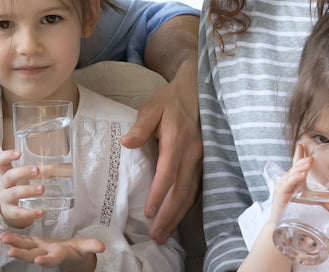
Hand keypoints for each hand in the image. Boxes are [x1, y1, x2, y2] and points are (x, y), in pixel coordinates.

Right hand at [0, 149, 45, 228]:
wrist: (14, 211)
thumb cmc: (21, 188)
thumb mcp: (30, 178)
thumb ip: (48, 170)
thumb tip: (71, 166)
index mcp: (7, 172)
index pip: (0, 161)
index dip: (7, 156)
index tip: (19, 153)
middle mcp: (4, 185)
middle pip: (9, 176)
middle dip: (23, 172)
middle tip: (37, 170)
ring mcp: (5, 199)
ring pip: (14, 193)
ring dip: (28, 190)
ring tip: (42, 189)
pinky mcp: (11, 213)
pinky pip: (19, 212)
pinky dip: (30, 212)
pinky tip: (40, 211)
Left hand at [0, 231, 104, 271]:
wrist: (70, 255)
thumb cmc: (78, 251)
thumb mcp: (86, 248)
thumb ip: (92, 247)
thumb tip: (102, 246)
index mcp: (59, 255)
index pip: (52, 259)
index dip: (46, 260)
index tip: (39, 261)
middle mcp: (46, 253)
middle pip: (33, 255)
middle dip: (22, 254)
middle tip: (10, 252)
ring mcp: (39, 249)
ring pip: (25, 247)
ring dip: (14, 243)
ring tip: (3, 238)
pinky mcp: (35, 243)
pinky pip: (23, 241)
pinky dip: (14, 238)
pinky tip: (3, 235)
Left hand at [120, 66, 200, 242]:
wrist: (195, 92)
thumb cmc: (169, 101)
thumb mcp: (151, 108)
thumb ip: (140, 127)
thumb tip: (126, 143)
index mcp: (177, 142)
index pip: (167, 174)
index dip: (159, 195)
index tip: (149, 213)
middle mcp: (191, 154)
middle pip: (181, 191)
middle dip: (169, 216)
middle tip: (157, 236)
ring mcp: (200, 159)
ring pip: (190, 193)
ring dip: (177, 215)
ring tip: (165, 234)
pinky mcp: (202, 162)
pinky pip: (195, 188)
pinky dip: (186, 205)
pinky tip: (177, 217)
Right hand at [267, 142, 312, 219]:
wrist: (282, 228)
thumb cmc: (294, 215)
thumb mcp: (307, 201)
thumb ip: (315, 195)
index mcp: (292, 184)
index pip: (296, 167)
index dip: (299, 156)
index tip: (302, 144)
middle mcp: (285, 183)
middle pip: (294, 169)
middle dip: (302, 160)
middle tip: (310, 154)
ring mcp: (281, 188)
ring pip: (291, 174)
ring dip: (300, 167)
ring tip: (309, 161)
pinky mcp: (280, 195)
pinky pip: (288, 184)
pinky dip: (295, 178)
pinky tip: (302, 174)